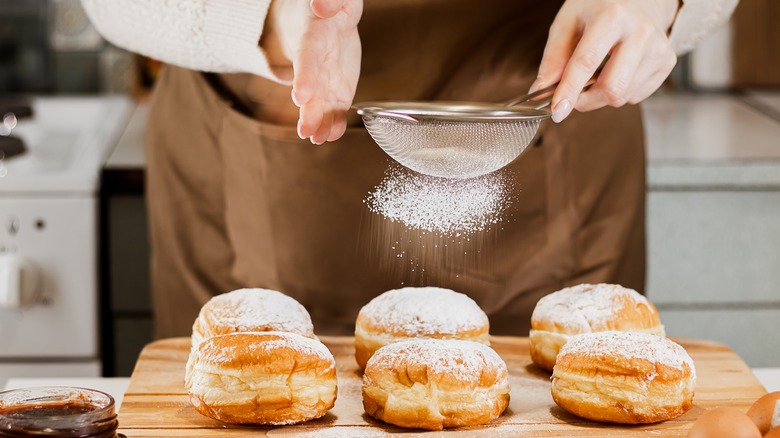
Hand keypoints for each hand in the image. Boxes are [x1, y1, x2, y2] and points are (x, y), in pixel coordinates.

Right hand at [263, 0, 361, 143]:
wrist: (328, 23)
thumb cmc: (332, 7)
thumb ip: (329, 0)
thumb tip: (321, 6)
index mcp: (313, 40)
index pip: (307, 60)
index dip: (305, 78)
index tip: (301, 95)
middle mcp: (315, 66)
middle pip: (311, 90)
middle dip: (308, 111)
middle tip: (305, 130)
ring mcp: (323, 82)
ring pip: (319, 105)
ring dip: (318, 123)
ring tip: (316, 139)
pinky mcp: (337, 92)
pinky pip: (335, 110)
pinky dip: (334, 124)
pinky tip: (332, 135)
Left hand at [531, 0, 678, 122]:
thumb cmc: (599, 9)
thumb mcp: (568, 21)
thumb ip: (553, 57)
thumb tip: (540, 91)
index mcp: (612, 17)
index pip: (587, 62)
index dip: (569, 90)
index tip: (557, 111)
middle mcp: (640, 32)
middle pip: (611, 88)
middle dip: (586, 100)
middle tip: (573, 93)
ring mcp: (659, 49)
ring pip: (623, 97)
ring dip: (601, 95)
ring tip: (599, 71)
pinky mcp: (667, 62)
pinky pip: (636, 96)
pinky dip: (620, 91)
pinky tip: (618, 70)